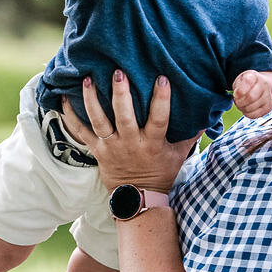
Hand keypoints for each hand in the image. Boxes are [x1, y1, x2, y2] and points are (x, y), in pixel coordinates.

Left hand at [61, 71, 200, 192]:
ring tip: (88, 79)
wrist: (138, 199)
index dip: (161, 99)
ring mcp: (111, 147)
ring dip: (92, 99)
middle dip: (121, 93)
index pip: (159, 118)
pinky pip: (80, 132)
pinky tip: (63, 99)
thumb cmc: (161, 173)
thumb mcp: (179, 155)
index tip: (162, 78)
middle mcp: (130, 143)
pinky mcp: (97, 151)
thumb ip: (190, 135)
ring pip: (99, 121)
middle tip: (118, 72)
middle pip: (124, 116)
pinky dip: (70, 116)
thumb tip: (208, 115)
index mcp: (152, 143)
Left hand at [232, 70, 271, 118]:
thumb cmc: (253, 83)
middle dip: (239, 101)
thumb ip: (238, 84)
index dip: (239, 91)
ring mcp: (267, 99)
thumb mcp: (244, 77)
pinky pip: (253, 115)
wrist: (270, 87)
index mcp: (257, 77)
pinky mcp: (267, 109)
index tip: (235, 93)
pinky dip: (246, 113)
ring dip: (242, 107)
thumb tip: (236, 95)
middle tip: (237, 100)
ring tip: (241, 103)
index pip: (247, 82)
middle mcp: (265, 87)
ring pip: (250, 108)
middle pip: (250, 97)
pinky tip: (246, 107)